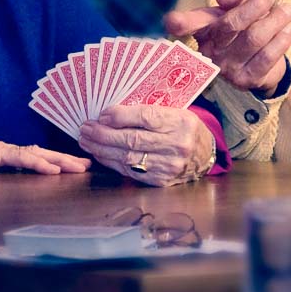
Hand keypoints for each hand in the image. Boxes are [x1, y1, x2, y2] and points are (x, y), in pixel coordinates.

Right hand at [0, 132, 91, 175]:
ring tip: (79, 167)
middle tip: (88, 164)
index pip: (33, 157)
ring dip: (60, 160)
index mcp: (1, 155)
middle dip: (66, 159)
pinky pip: (21, 158)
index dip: (54, 161)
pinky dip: (39, 163)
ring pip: (37, 154)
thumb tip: (2, 208)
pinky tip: (53, 170)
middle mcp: (4, 149)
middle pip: (41, 153)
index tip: (73, 167)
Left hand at [77, 104, 215, 186]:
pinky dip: (111, 162)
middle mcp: (176, 145)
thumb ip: (147, 111)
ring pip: (128, 157)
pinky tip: (99, 154)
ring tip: (86, 141)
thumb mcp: (174, 111)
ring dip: (102, 149)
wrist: (205, 154)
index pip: (144, 117)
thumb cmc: (183, 128)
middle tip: (86, 128)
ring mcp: (169, 165)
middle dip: (103, 134)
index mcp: (180, 122)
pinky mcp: (161, 180)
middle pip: (132, 139)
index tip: (102, 114)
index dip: (119, 116)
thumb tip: (111, 113)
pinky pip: (130, 171)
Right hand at [164, 0, 290, 93]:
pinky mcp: (247, 80)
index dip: (180, 23)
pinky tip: (287, 30)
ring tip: (287, 9)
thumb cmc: (243, 29)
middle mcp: (211, 51)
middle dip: (253, 6)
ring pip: (254, 38)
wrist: (261, 63)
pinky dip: (281, 40)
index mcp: (203, 30)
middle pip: (230, 25)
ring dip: (274, 20)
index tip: (172, 22)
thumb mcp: (236, 8)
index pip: (189, 24)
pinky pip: (268, 56)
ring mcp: (228, 68)